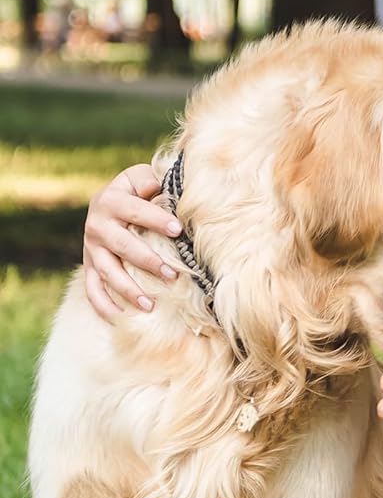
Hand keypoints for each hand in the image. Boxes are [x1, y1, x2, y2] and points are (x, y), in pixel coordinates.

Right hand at [82, 164, 182, 321]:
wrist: (111, 201)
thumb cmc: (139, 191)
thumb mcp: (143, 178)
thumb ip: (153, 181)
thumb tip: (164, 188)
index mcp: (111, 200)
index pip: (135, 210)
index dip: (156, 219)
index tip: (179, 230)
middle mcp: (97, 225)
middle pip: (123, 246)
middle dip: (148, 261)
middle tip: (172, 275)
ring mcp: (91, 248)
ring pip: (107, 272)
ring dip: (128, 289)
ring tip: (150, 305)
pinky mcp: (89, 266)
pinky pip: (92, 289)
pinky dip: (103, 305)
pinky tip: (120, 319)